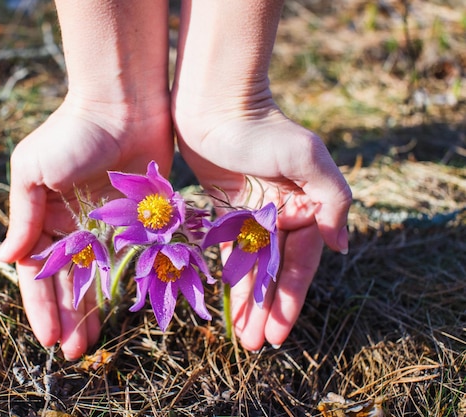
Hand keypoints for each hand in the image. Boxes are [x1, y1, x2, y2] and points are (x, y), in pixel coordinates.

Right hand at [0, 97, 171, 358]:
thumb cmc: (72, 134)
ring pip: (98, 279)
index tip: (48, 337)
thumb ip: (23, 216)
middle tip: (75, 351)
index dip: (40, 305)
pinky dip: (122, 286)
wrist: (123, 104)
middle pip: (68, 282)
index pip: (37, 272)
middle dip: (68, 315)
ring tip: (92, 342)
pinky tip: (121, 311)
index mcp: (43, 217)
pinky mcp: (135, 221)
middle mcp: (72, 226)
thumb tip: (8, 258)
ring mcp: (104, 226)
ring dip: (93, 310)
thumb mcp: (33, 170)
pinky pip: (127, 261)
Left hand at [174, 101, 351, 350]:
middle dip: (268, 309)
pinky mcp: (228, 212)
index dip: (290, 299)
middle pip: (276, 273)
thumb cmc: (263, 128)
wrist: (218, 104)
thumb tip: (339, 245)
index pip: (300, 264)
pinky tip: (227, 303)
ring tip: (242, 337)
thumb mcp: (305, 157)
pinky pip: (230, 252)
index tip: (278, 331)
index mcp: (308, 207)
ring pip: (253, 268)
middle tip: (256, 345)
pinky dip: (230, 277)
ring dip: (249, 301)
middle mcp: (284, 216)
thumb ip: (332, 198)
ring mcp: (255, 216)